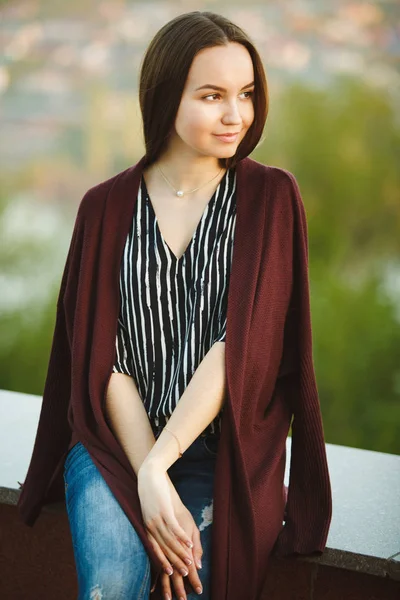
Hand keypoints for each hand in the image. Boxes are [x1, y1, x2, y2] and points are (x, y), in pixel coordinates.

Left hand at [137, 461, 193, 577]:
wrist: (149, 475)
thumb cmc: (152, 493)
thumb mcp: (152, 511)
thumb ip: (157, 524)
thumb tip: (164, 536)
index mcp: (147, 528)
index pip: (156, 549)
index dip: (164, 562)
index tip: (171, 573)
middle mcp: (150, 526)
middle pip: (163, 548)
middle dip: (174, 562)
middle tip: (184, 574)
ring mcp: (157, 518)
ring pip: (169, 541)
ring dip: (180, 553)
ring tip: (189, 563)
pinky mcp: (164, 510)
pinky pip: (174, 528)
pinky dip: (182, 537)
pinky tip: (189, 544)